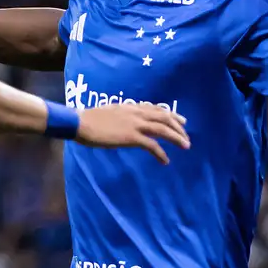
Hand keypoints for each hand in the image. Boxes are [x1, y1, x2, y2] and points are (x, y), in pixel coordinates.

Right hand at [75, 103, 190, 162]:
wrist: (81, 122)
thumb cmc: (89, 119)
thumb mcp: (109, 112)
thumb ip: (121, 116)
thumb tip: (124, 122)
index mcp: (131, 107)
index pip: (157, 109)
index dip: (172, 115)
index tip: (181, 121)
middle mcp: (137, 113)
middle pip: (165, 118)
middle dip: (178, 127)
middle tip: (186, 137)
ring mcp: (135, 124)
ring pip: (163, 129)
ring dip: (176, 138)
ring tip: (185, 146)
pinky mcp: (131, 137)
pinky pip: (152, 145)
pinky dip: (161, 153)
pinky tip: (165, 161)